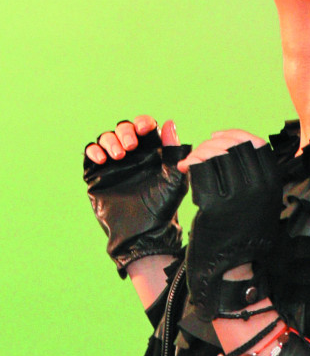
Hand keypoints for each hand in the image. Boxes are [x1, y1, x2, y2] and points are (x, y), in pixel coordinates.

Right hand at [83, 116, 190, 276]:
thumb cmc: (162, 209)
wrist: (141, 233)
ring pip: (106, 138)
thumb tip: (170, 123)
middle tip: (130, 147)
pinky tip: (101, 160)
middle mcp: (131, 156)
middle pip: (123, 129)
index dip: (143, 123)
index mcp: (150, 153)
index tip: (144, 129)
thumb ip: (173, 152)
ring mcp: (113, 164)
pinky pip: (90, 153)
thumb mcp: (173, 180)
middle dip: (125, 131)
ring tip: (118, 156)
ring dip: (110, 140)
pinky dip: (93, 150)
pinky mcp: (97, 175)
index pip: (144, 128)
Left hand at [183, 134, 281, 320]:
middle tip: (199, 150)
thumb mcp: (260, 204)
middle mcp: (258, 188)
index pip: (256, 143)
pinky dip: (189, 165)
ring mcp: (237, 196)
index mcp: (272, 185)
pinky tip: (182, 170)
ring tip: (189, 161)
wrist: (231, 272)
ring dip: (198, 152)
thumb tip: (240, 145)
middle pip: (234, 145)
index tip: (218, 137)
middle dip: (213, 142)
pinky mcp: (215, 205)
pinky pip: (200, 171)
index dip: (235, 135)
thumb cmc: (242, 238)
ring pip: (215, 154)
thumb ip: (255, 177)